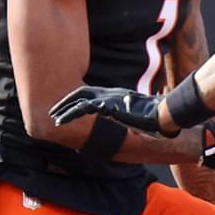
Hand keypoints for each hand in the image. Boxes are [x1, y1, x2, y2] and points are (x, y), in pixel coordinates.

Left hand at [49, 86, 169, 136]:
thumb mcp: (137, 112)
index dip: (76, 99)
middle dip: (66, 102)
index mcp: (114, 95)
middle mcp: (109, 94)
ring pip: (80, 101)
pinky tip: (61, 121)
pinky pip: (84, 109)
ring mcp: (109, 99)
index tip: (65, 107)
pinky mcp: (109, 106)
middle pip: (81, 93)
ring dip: (64, 109)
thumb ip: (127, 113)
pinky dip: (71, 114)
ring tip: (53, 119)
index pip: (90, 93)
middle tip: (53, 111)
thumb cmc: (153, 115)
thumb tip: (125, 119)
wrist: (162, 114)